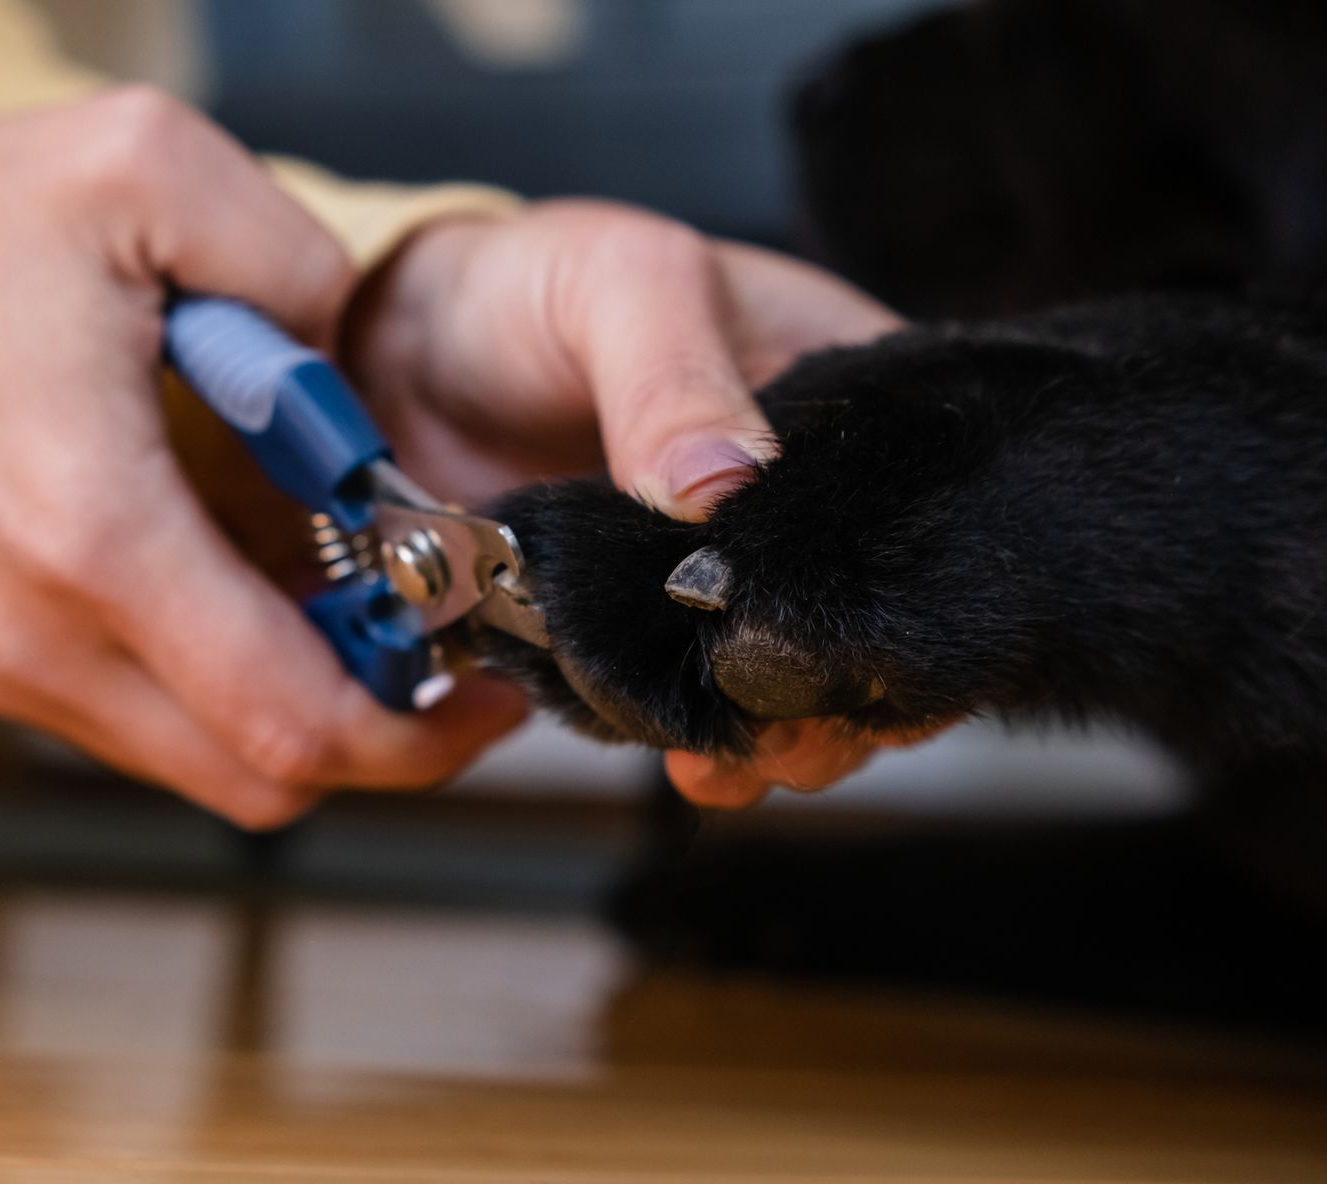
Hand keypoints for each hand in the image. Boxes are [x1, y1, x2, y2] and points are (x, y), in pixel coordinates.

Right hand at [0, 89, 523, 825]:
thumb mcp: (151, 172)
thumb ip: (303, 270)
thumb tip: (365, 388)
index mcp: (91, 530)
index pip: (290, 718)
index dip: (421, 730)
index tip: (488, 688)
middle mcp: (35, 634)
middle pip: (259, 778)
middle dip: (381, 739)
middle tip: (441, 656)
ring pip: (201, 765)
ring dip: (299, 713)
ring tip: (349, 614)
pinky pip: (138, 725)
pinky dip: (220, 690)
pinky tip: (250, 598)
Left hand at [344, 199, 912, 805]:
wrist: (402, 348)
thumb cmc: (532, 285)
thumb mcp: (618, 283)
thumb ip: (670, 375)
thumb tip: (721, 486)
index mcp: (842, 402)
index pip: (924, 515)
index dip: (900, 596)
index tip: (847, 652)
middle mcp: (799, 504)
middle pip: (863, 624)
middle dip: (829, 696)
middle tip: (778, 730)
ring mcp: (721, 578)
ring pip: (781, 683)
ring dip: (760, 733)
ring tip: (717, 758)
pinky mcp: (640, 631)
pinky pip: (680, 701)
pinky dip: (676, 733)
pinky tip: (672, 754)